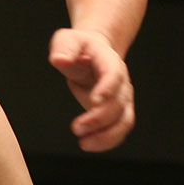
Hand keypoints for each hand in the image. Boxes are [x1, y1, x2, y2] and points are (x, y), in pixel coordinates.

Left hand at [48, 28, 134, 151]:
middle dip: (99, 118)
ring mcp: (122, 99)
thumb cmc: (78, 46)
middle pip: (118, 103)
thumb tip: (59, 60)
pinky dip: (106, 140)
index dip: (107, 89)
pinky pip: (118, 130)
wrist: (92, 53)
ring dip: (106, 136)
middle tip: (76, 128)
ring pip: (123, 122)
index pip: (113, 75)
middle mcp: (121, 82)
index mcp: (110, 61)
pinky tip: (89, 144)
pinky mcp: (117, 112)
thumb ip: (64, 49)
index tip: (94, 101)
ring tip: (84, 144)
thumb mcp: (67, 40)